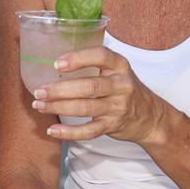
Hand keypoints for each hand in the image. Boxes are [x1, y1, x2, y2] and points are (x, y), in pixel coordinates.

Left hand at [29, 46, 165, 144]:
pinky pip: (89, 131)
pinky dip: (69, 132)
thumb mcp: (116, 70)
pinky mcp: (113, 125)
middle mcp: (121, 85)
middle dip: (60, 89)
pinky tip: (53, 130)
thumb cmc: (123, 88)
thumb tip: (55, 61)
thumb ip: (94, 63)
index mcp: (120, 65)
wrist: (149, 116)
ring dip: (59, 108)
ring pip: (85, 108)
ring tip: (40, 106)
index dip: (78, 58)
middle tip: (40, 91)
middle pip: (89, 86)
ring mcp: (118, 107)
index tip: (57, 64)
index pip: (101, 56)